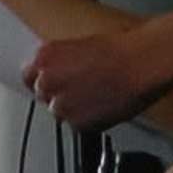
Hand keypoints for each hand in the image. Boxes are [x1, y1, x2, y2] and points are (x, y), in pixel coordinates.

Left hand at [23, 27, 172, 130]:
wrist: (144, 62)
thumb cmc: (121, 49)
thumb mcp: (79, 46)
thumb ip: (60, 63)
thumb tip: (58, 73)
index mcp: (44, 57)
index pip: (29, 77)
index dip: (46, 81)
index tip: (55, 84)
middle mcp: (47, 82)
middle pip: (45, 96)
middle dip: (61, 94)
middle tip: (84, 89)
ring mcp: (60, 105)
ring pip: (60, 113)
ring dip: (75, 108)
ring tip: (98, 96)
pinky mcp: (78, 123)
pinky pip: (78, 125)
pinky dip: (90, 120)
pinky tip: (105, 105)